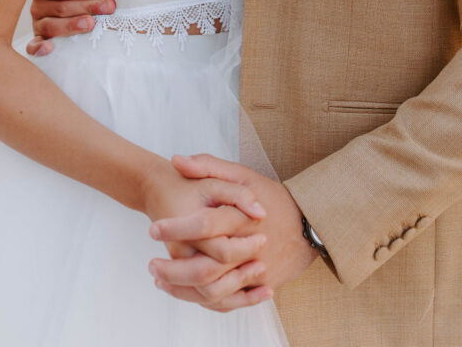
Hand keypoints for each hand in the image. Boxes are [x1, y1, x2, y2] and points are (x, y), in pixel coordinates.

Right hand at [25, 0, 115, 55]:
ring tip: (91, 23)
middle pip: (61, 5)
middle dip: (87, 6)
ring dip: (72, 24)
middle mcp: (38, 2)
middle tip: (108, 6)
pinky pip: (33, 45)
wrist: (71, 7)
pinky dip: (39, 47)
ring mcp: (37, 21)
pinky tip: (49, 48)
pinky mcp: (38, 39)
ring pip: (51, 25)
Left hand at [143, 156, 272, 309]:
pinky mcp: (260, 286)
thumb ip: (209, 166)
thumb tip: (176, 160)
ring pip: (214, 291)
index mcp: (242, 217)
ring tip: (161, 280)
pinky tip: (184, 291)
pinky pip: (229, 300)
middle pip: (206, 268)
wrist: (310, 224)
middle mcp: (249, 248)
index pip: (204, 224)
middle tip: (151, 265)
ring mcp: (256, 271)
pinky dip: (203, 299)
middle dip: (174, 270)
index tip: (154, 229)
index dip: (176, 228)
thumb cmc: (273, 196)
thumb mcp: (243, 174)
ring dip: (183, 289)